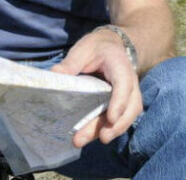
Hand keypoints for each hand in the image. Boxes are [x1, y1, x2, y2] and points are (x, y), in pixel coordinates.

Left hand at [52, 29, 142, 147]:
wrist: (112, 46)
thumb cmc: (97, 47)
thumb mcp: (84, 48)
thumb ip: (71, 62)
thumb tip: (54, 75)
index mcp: (120, 65)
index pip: (124, 84)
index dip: (119, 102)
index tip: (111, 118)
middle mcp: (129, 81)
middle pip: (131, 106)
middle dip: (117, 125)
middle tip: (101, 138)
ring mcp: (128, 94)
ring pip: (127, 115)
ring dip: (111, 131)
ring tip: (85, 140)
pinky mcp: (122, 104)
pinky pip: (120, 118)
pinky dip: (107, 129)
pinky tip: (89, 136)